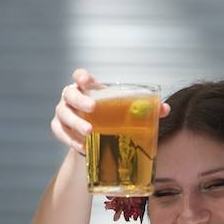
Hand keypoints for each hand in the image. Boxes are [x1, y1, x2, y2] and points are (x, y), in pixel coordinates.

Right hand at [50, 68, 170, 153]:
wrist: (92, 135)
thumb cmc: (110, 116)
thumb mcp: (124, 110)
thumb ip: (144, 107)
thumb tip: (165, 109)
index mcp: (86, 87)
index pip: (79, 76)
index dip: (81, 77)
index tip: (86, 81)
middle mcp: (71, 97)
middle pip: (69, 94)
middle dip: (79, 101)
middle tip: (93, 109)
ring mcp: (62, 112)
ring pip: (63, 115)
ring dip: (75, 124)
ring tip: (89, 133)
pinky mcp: (58, 128)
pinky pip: (59, 132)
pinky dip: (69, 139)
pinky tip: (83, 146)